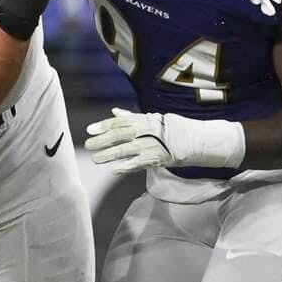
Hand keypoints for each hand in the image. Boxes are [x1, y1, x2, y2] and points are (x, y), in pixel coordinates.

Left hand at [85, 108, 242, 173]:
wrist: (193, 140)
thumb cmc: (169, 129)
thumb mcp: (151, 119)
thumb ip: (131, 117)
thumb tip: (114, 112)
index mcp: (143, 120)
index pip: (120, 121)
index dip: (104, 125)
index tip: (90, 130)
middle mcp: (146, 131)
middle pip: (120, 135)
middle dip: (103, 140)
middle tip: (88, 145)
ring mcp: (151, 145)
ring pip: (126, 149)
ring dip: (110, 154)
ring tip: (96, 159)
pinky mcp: (157, 158)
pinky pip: (139, 163)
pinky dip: (126, 167)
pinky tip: (114, 170)